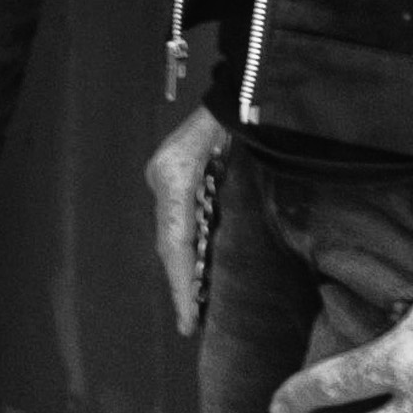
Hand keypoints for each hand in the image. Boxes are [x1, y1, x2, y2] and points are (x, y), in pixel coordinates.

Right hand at [146, 106, 231, 334]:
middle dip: (180, 283)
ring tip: (194, 308)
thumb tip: (229, 252)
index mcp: (175, 177)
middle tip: (189, 324)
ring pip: (173, 235)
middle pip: (169, 242)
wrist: (241, 88)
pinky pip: (181, 222)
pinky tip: (199, 272)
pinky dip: (190, 250)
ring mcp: (166, 176)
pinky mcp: (177, 177)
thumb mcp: (245, 158)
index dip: (181, 284)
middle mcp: (163, 178)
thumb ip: (237, 201)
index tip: (187, 320)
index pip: (175, 242)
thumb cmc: (249, 119)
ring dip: (185, 269)